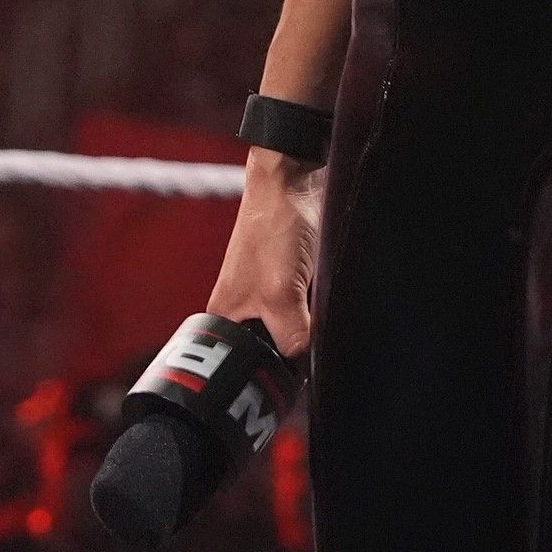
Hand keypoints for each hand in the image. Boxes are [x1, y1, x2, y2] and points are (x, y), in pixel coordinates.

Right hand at [206, 150, 322, 355]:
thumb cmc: (273, 228)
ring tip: (316, 305)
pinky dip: (320, 306)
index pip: (249, 363)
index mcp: (226, 317)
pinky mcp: (295, 279)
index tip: (296, 371)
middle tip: (312, 333)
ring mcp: (271, 293)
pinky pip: (310, 308)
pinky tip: (326, 295)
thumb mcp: (279, 294)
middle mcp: (246, 309)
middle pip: (275, 347)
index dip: (272, 371)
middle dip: (296, 346)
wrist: (294, 180)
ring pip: (297, 328)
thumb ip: (292, 336)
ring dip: (312, 324)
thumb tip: (306, 362)